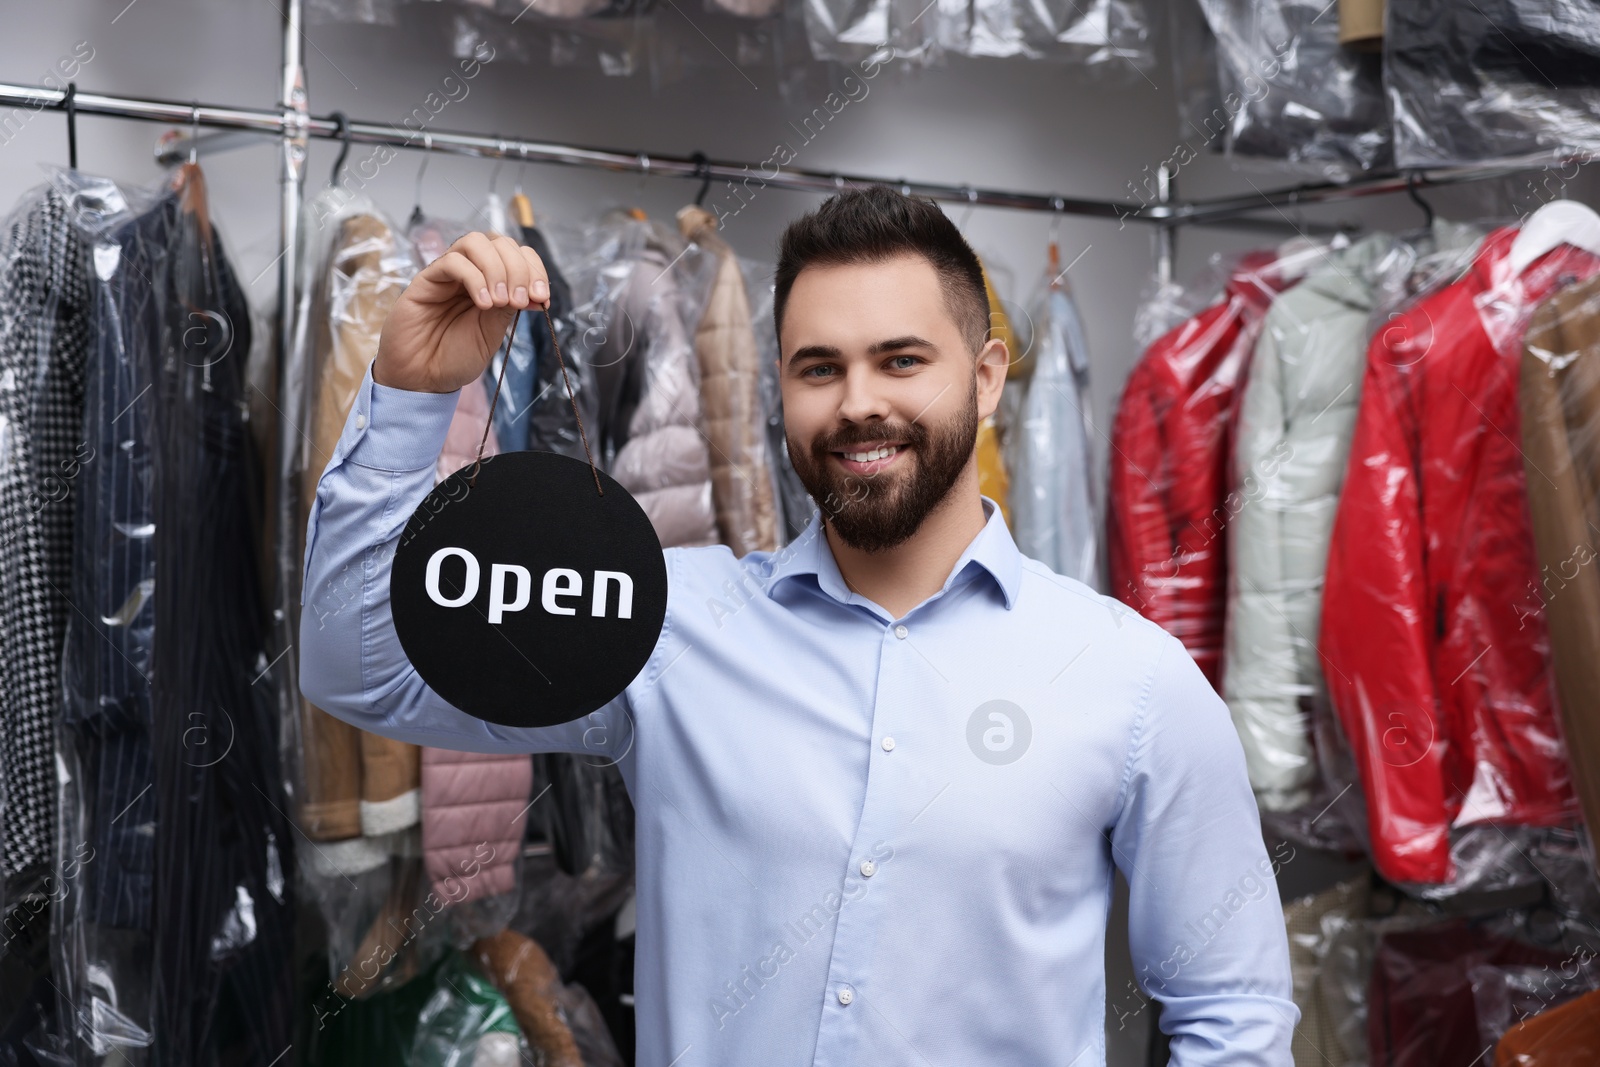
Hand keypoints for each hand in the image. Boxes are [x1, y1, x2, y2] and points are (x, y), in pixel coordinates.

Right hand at [373, 231, 550, 392]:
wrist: (423, 378)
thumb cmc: (455, 357)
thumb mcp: (492, 332)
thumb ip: (509, 308)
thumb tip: (537, 292)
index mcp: (491, 282)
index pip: (518, 254)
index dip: (534, 269)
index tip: (541, 297)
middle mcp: (471, 272)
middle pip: (500, 242)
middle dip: (518, 269)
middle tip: (520, 301)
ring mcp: (448, 274)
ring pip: (475, 242)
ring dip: (496, 268)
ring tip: (499, 301)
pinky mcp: (426, 279)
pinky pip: (453, 261)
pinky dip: (474, 278)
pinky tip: (482, 304)